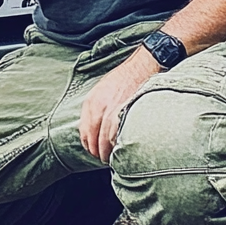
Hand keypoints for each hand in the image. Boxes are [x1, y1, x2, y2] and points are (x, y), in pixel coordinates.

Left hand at [79, 46, 161, 162]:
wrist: (141, 67)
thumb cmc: (122, 80)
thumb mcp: (101, 92)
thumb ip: (95, 110)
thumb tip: (92, 130)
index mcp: (91, 102)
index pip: (84, 132)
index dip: (89, 145)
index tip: (94, 150)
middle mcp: (99, 106)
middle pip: (93, 138)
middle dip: (98, 152)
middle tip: (104, 158)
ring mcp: (113, 109)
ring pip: (105, 139)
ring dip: (108, 152)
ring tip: (112, 157)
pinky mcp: (126, 111)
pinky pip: (118, 134)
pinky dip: (118, 144)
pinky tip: (121, 148)